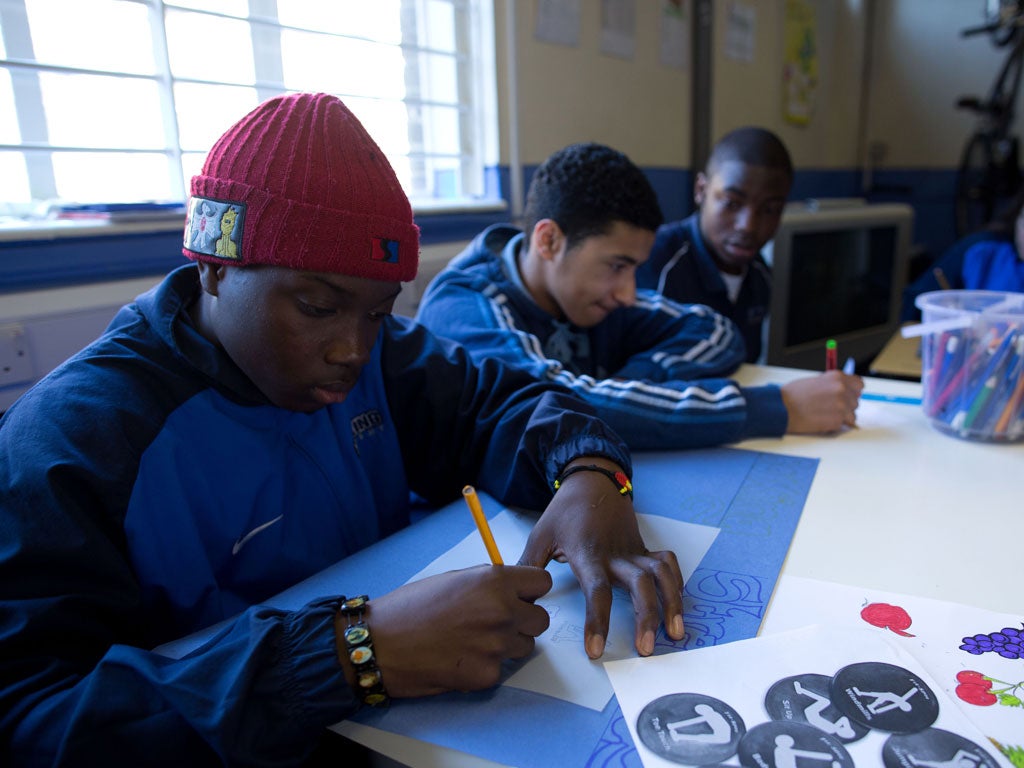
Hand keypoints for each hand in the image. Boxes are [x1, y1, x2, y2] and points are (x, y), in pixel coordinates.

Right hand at [341, 565, 551, 697]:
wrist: (381, 643)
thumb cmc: (409, 608)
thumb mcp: (454, 580)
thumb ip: (487, 583)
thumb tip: (510, 590)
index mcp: (494, 581)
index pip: (542, 583)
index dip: (530, 591)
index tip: (521, 596)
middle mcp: (502, 611)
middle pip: (540, 619)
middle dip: (523, 621)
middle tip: (498, 622)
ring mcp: (496, 645)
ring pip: (524, 646)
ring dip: (507, 645)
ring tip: (473, 641)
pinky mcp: (487, 675)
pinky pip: (501, 669)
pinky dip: (486, 666)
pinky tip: (460, 659)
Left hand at [518, 458, 684, 659]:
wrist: (591, 481)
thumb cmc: (564, 511)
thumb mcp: (541, 535)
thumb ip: (529, 566)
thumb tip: (515, 597)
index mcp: (589, 554)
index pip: (597, 591)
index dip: (598, 621)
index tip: (597, 650)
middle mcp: (616, 554)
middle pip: (639, 585)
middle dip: (646, 618)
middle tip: (646, 650)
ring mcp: (633, 550)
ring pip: (661, 575)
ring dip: (672, 603)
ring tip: (676, 634)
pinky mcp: (643, 547)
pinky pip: (666, 563)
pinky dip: (676, 582)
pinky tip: (677, 606)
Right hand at [781, 370, 864, 433]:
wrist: (782, 408)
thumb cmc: (793, 395)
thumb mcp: (815, 381)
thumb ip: (832, 384)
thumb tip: (843, 390)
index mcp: (837, 377)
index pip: (859, 385)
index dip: (852, 391)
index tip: (847, 395)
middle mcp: (842, 390)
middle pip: (856, 401)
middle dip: (845, 405)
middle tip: (829, 407)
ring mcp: (841, 406)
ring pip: (852, 415)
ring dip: (842, 416)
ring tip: (825, 415)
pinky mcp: (837, 421)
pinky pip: (843, 425)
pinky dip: (834, 424)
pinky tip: (822, 420)